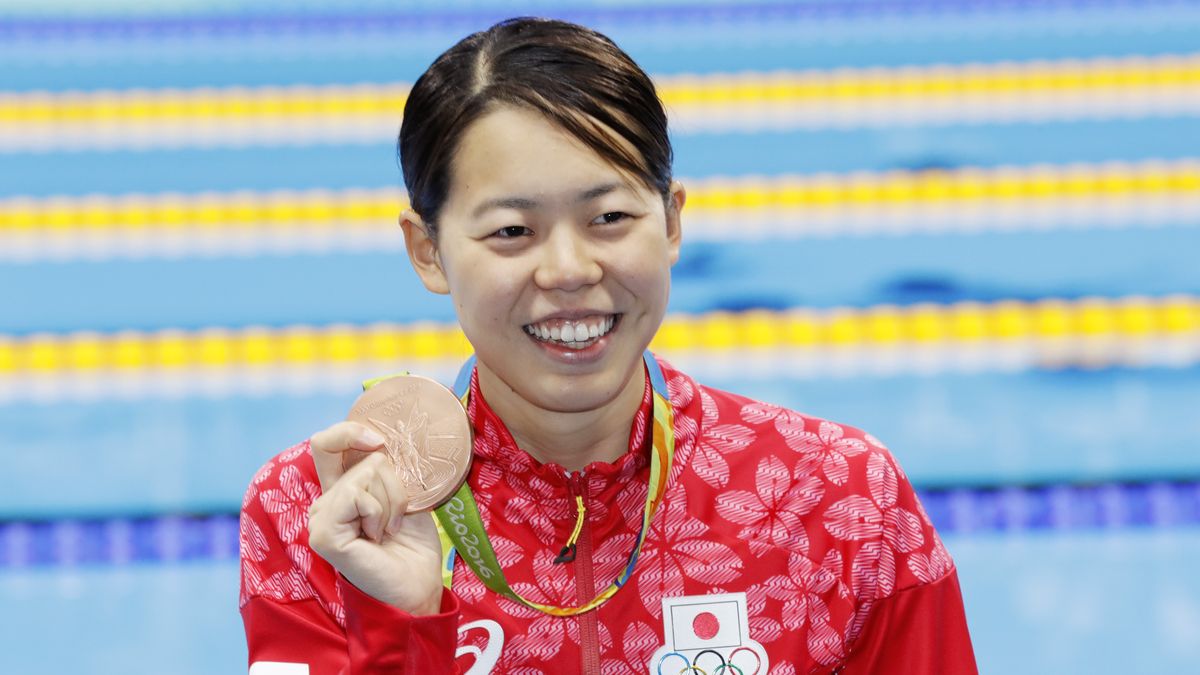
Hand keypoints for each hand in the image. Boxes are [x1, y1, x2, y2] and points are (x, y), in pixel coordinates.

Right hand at [307, 421, 444, 614]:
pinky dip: (379, 512)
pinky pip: (358, 495)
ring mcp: (320, 519)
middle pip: (363, 458)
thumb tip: (382, 441)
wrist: (418, 585)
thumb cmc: (412, 545)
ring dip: (392, 502)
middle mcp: (326, 502)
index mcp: (341, 490)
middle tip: (397, 518)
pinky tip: (377, 538)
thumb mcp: (405, 495)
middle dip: (395, 482)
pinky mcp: (323, 533)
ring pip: (366, 474)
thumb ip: (387, 468)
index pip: (328, 444)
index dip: (350, 431)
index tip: (380, 440)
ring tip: (387, 531)